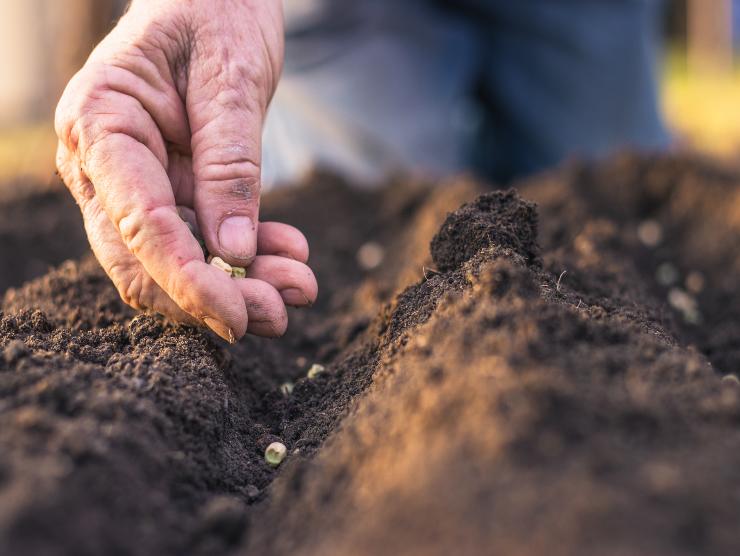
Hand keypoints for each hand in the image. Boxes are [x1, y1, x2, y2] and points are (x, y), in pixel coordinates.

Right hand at [55, 0, 316, 341]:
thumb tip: (234, 254)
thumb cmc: (217, 11)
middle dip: (213, 299)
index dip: (188, 283)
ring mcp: (134, 182)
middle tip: (282, 312)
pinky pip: (201, 241)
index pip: (139, 225)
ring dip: (238, 285)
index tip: (240, 318)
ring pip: (175, 262)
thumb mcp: (232, 78)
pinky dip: (246, 258)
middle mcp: (105, 164)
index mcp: (101, 124)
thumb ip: (229, 166)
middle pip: (145, 262)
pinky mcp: (170, 189)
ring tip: (300, 286)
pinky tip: (290, 255)